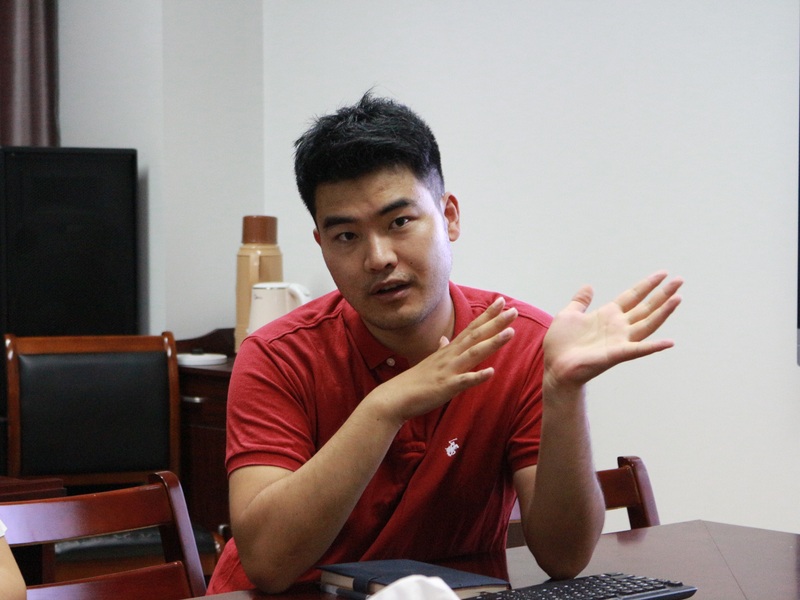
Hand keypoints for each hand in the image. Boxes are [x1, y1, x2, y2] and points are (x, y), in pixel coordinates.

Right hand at [373, 297, 517, 424]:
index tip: (501, 302)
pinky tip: (491, 372)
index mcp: (449, 350)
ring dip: (492, 343)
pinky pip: (463, 381)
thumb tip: (444, 339)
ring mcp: (448, 370)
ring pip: (473, 354)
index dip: (487, 315)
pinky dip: (477, 376)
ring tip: (510, 333)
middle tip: (513, 310)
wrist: (395, 397)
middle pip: (476, 336)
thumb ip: (441, 350)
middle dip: (495, 323)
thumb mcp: (430, 361)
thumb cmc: (414, 381)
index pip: (471, 328)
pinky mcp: (445, 387)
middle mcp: (450, 356)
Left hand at [543, 271, 682, 391]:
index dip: (647, 285)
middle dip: (662, 294)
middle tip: (680, 280)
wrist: (555, 366)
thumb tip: (588, 287)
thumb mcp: (568, 315)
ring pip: (647, 324)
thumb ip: (580, 301)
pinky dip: (653, 347)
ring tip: (677, 298)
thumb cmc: (561, 343)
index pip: (632, 296)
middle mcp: (618, 326)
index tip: (663, 274)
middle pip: (645, 307)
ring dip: (663, 312)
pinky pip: (638, 350)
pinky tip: (668, 342)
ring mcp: (619, 340)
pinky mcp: (616, 354)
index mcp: (607, 315)